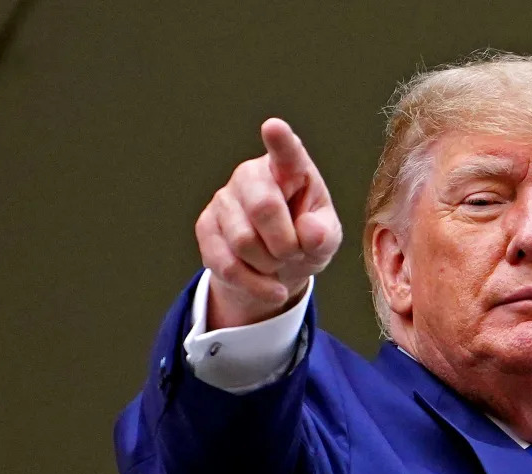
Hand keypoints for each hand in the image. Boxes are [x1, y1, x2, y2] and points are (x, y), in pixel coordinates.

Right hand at [195, 118, 342, 327]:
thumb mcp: (325, 238)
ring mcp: (224, 199)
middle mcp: (251, 175)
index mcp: (289, 169)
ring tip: (278, 263)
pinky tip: (270, 287)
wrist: (275, 269)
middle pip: (264, 208)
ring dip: (269, 265)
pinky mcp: (205, 227)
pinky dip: (254, 284)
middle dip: (285, 243)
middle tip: (294, 252)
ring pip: (243, 241)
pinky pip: (226, 264)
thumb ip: (324, 234)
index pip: (286, 153)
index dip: (280, 141)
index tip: (274, 127)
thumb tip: (309, 233)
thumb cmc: (304, 239)